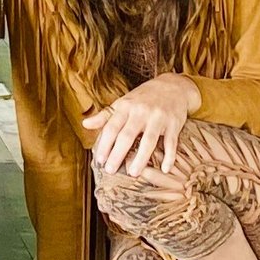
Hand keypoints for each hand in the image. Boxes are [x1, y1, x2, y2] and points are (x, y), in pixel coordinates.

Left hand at [83, 73, 199, 174]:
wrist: (173, 86)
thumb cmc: (144, 98)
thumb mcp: (123, 103)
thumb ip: (105, 116)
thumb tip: (85, 124)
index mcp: (126, 107)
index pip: (112, 127)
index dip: (104, 144)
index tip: (99, 160)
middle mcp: (141, 112)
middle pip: (127, 135)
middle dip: (118, 154)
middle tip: (111, 170)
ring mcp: (158, 117)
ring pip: (148, 140)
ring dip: (141, 158)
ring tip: (133, 173)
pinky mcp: (174, 124)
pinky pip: (171, 142)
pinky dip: (169, 156)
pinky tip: (165, 169)